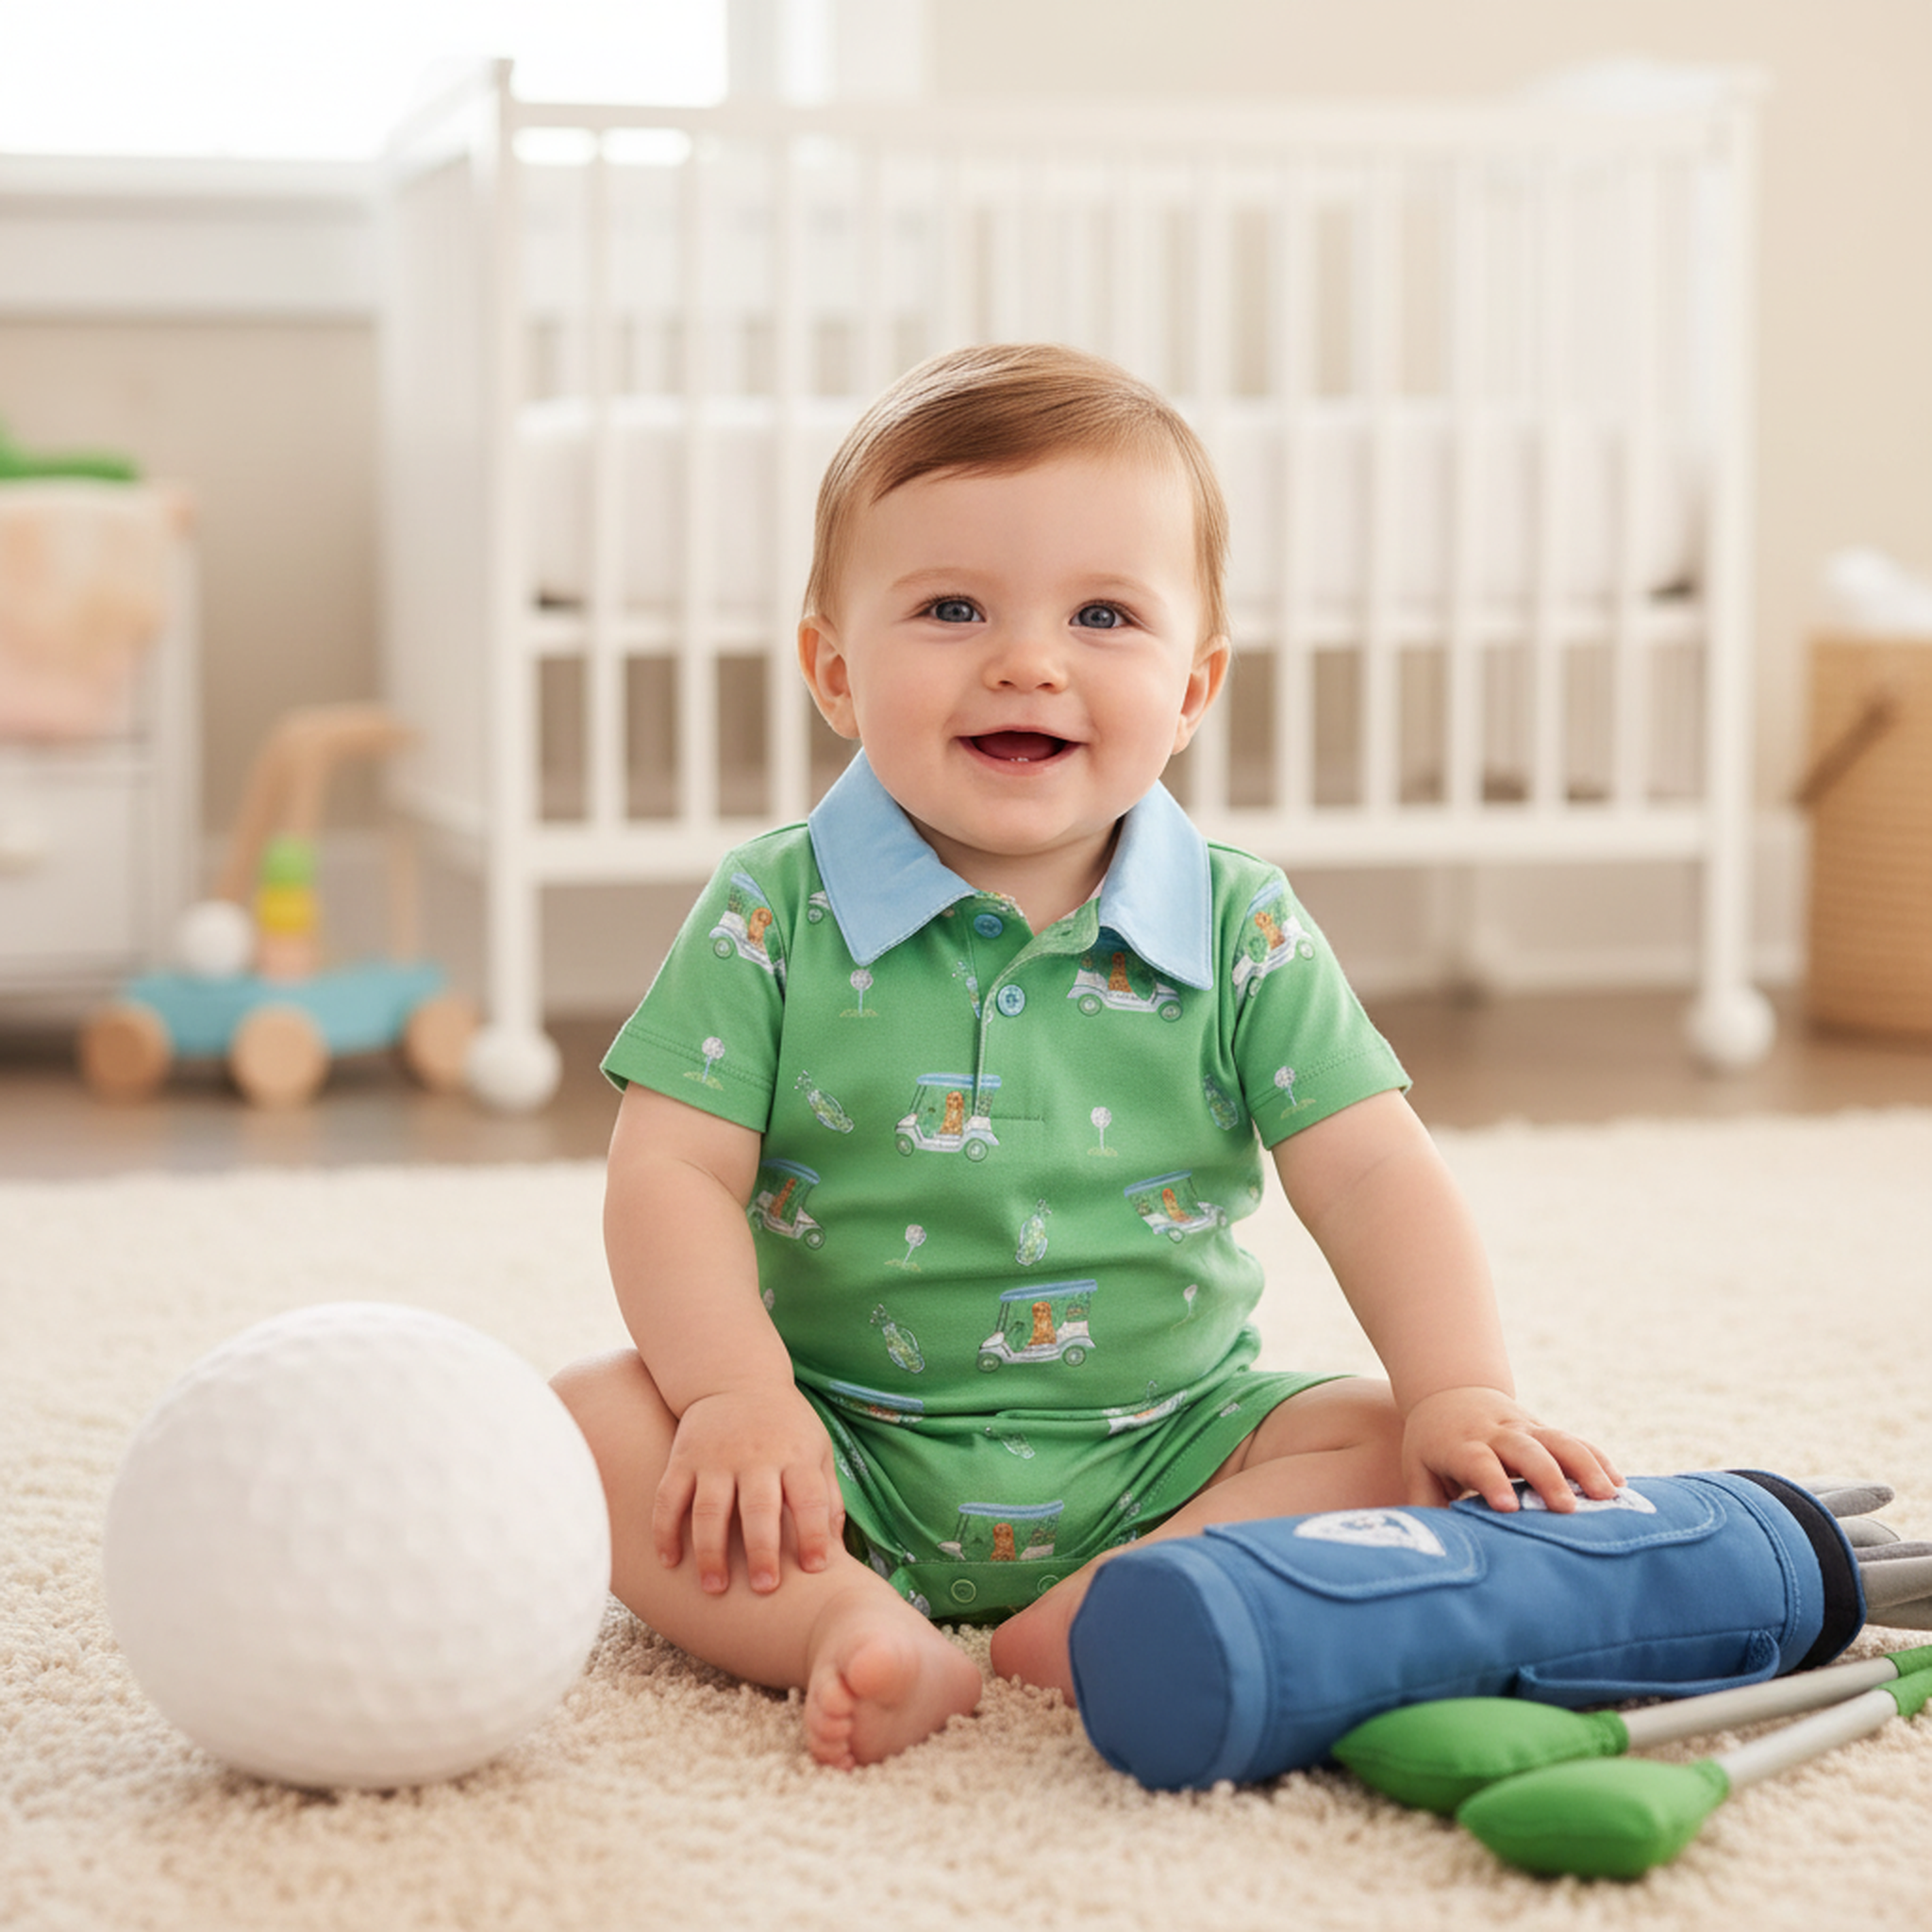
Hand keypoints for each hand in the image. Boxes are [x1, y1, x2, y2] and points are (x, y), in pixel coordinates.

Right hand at [653, 1385, 844, 1594]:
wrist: (735, 1379)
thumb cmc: (785, 1427)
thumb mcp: (817, 1449)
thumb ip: (828, 1497)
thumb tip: (837, 1552)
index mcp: (795, 1456)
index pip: (809, 1498)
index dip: (814, 1533)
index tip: (816, 1568)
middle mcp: (756, 1457)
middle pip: (759, 1507)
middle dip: (762, 1549)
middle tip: (763, 1587)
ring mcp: (715, 1458)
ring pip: (710, 1509)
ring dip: (711, 1551)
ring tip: (714, 1588)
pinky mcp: (683, 1459)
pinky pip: (669, 1498)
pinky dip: (665, 1530)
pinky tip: (669, 1561)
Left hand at [1400, 1386, 1622, 1513]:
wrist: (1450, 1394)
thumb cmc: (1431, 1447)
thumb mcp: (1418, 1470)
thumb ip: (1424, 1507)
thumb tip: (1430, 1549)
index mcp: (1460, 1445)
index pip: (1477, 1461)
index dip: (1491, 1480)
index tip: (1507, 1507)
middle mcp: (1495, 1433)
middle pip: (1524, 1448)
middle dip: (1547, 1477)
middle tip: (1566, 1509)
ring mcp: (1524, 1427)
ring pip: (1558, 1439)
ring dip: (1585, 1466)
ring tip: (1609, 1497)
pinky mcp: (1544, 1430)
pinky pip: (1575, 1440)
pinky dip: (1598, 1459)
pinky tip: (1620, 1485)